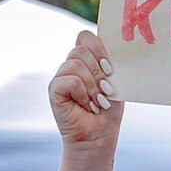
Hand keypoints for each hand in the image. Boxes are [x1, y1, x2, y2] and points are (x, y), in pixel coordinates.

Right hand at [48, 31, 122, 147]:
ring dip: (92, 85)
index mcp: (87, 59)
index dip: (98, 48)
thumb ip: (110, 62)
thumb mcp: (116, 81)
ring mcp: (61, 76)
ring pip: (75, 64)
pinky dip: (82, 93)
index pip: (85, 37)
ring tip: (98, 101)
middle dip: (98, 71)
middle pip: (80, 49)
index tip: (110, 68)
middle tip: (106, 90)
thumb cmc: (109, 108)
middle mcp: (72, 65)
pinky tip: (87, 105)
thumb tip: (113, 47)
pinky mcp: (54, 89)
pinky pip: (69, 80)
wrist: (100, 133)